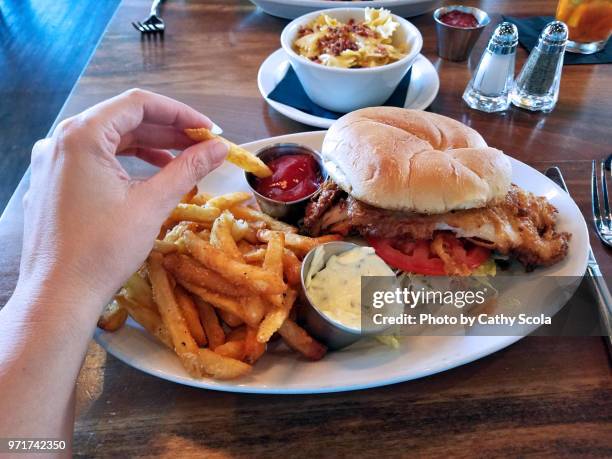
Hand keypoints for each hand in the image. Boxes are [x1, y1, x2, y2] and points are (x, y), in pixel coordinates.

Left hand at [17, 89, 227, 312]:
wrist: (59, 295)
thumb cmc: (103, 249)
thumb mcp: (152, 204)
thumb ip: (187, 169)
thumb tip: (219, 148)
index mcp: (82, 136)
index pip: (138, 104)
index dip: (180, 113)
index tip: (208, 130)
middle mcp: (60, 140)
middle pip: (123, 120)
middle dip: (167, 131)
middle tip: (202, 146)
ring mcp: (52, 163)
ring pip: (109, 141)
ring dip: (148, 147)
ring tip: (181, 161)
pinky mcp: (52, 183)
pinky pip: (94, 160)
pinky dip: (125, 163)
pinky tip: (149, 178)